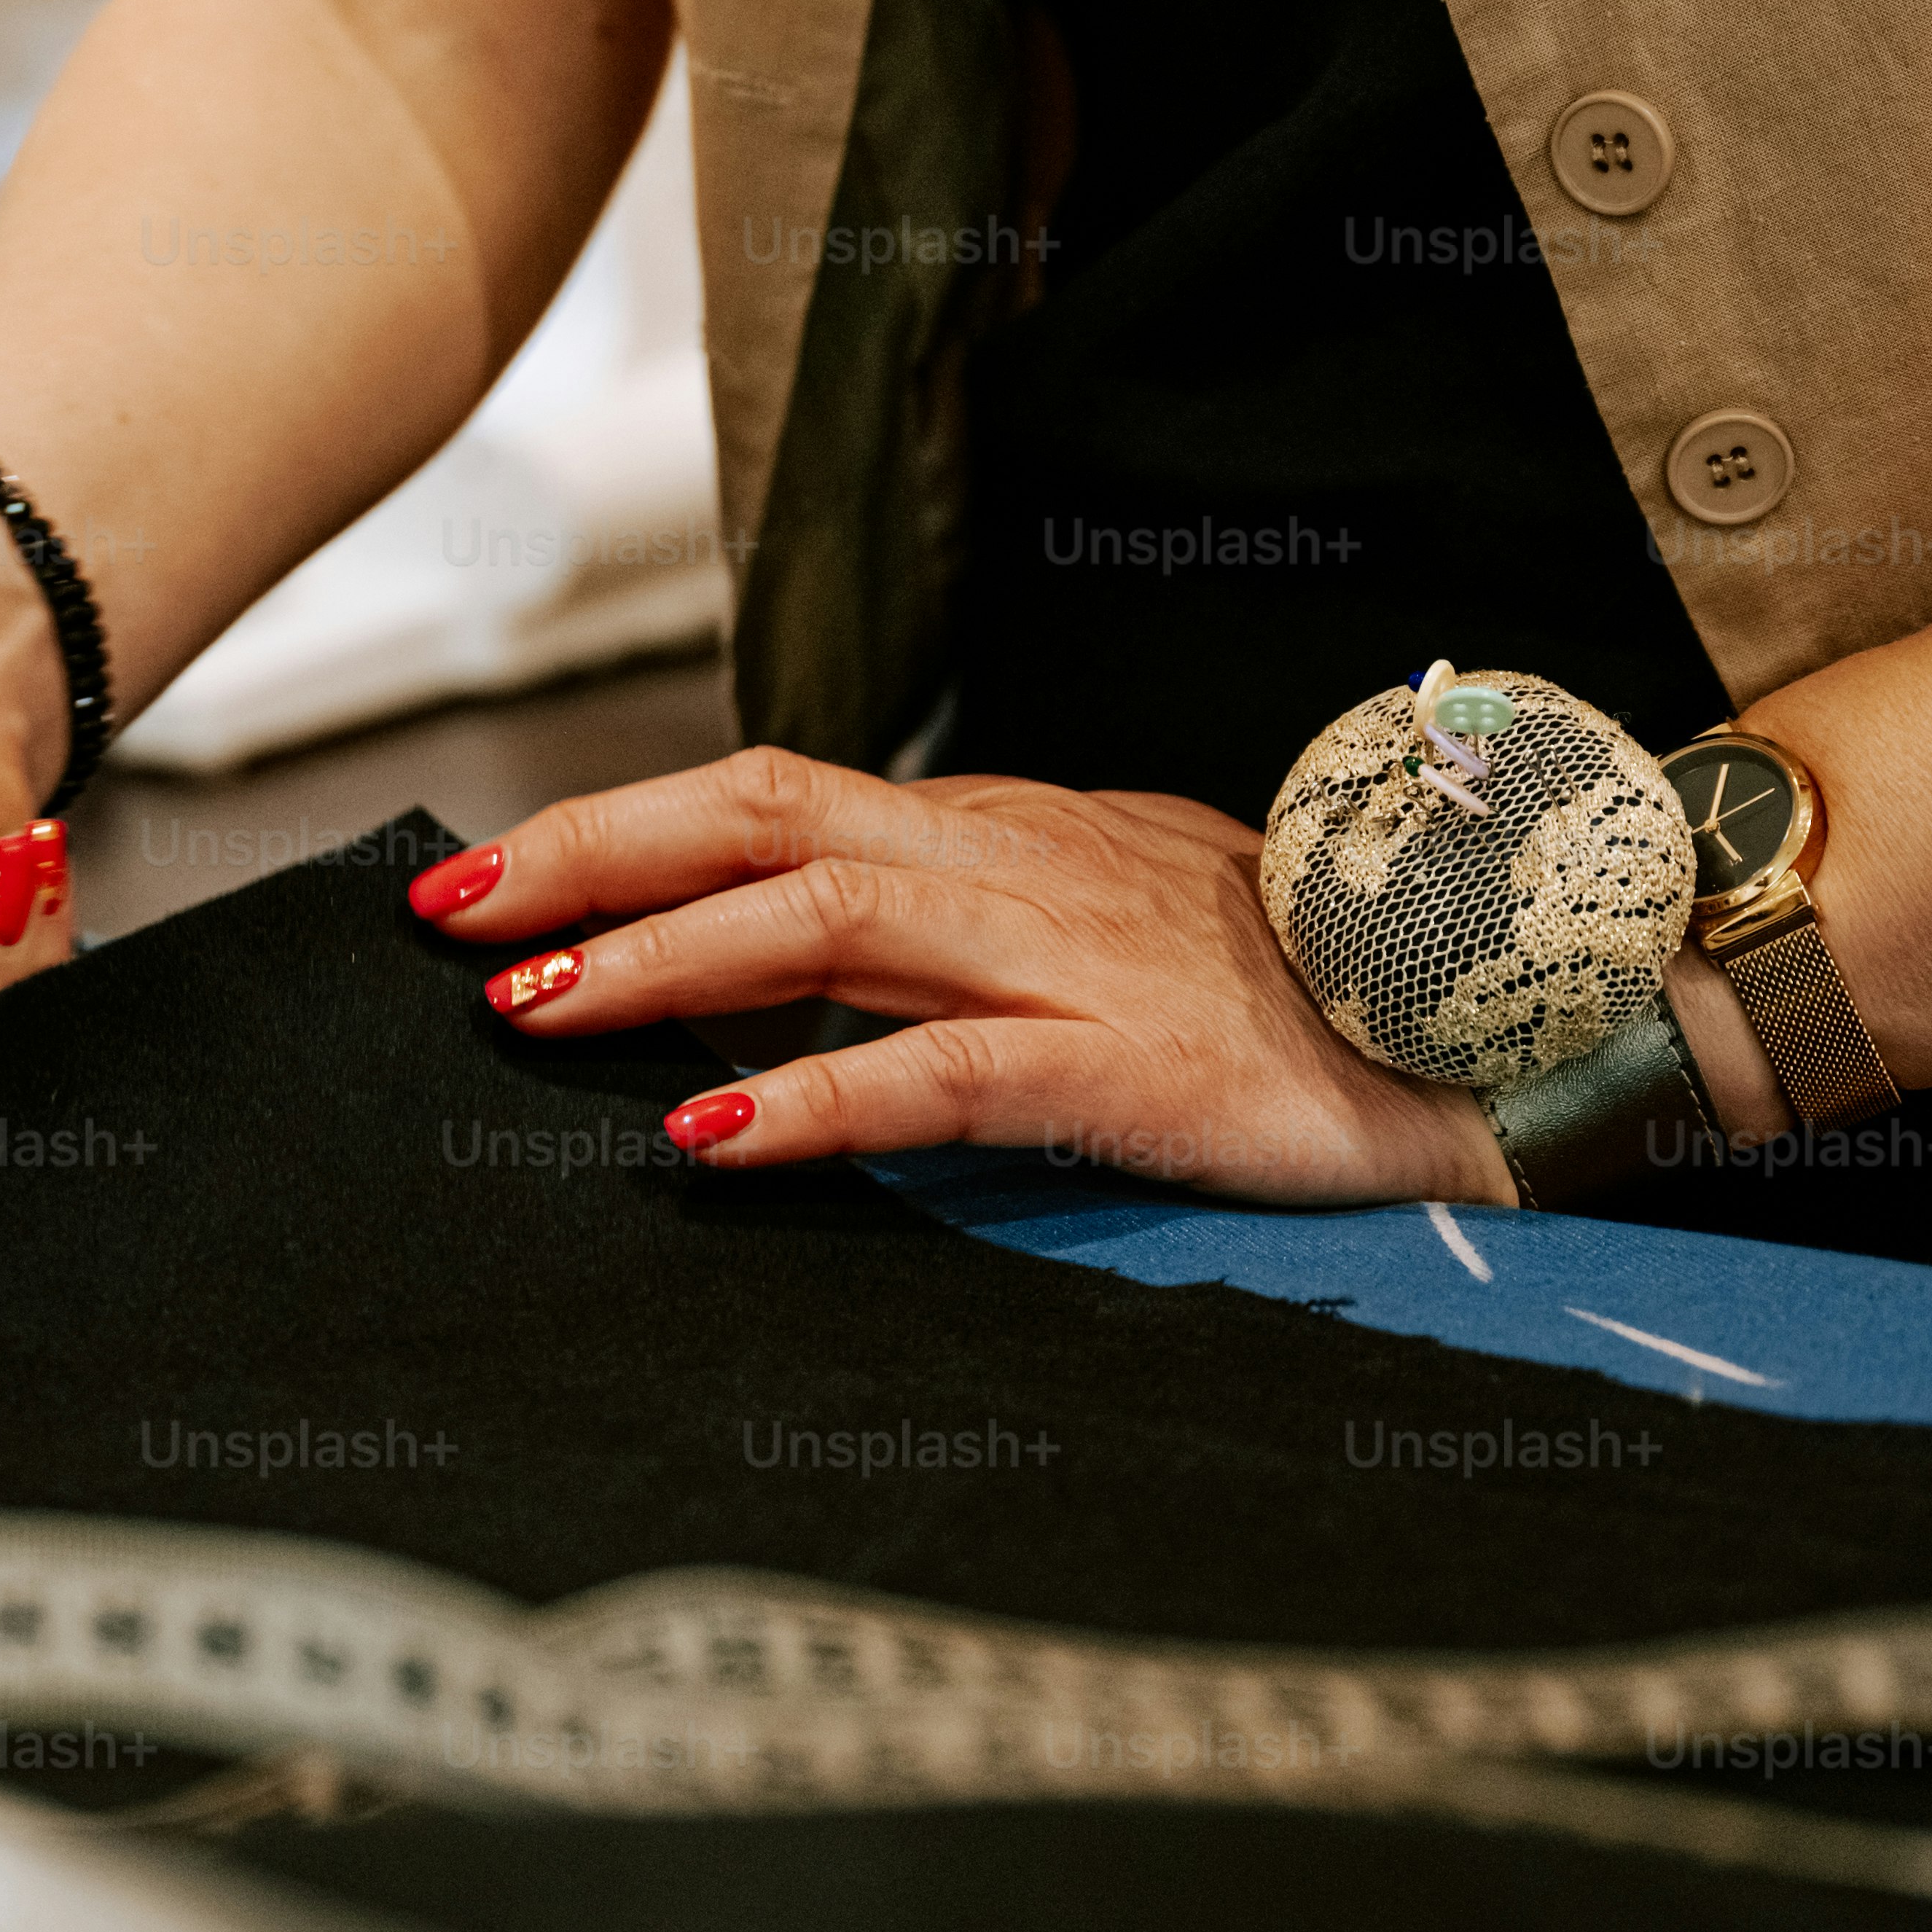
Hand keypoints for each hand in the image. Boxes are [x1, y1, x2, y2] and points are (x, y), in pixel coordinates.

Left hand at [409, 747, 1508, 1206]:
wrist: (1479, 1034)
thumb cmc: (1278, 995)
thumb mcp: (1083, 926)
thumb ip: (943, 931)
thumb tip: (774, 953)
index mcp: (995, 832)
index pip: (769, 795)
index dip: (616, 824)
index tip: (487, 879)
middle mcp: (1011, 864)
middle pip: (762, 816)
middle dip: (589, 856)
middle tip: (453, 918)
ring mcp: (1068, 956)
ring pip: (823, 919)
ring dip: (659, 964)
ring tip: (535, 1013)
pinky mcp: (1125, 1063)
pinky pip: (941, 1070)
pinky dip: (811, 1098)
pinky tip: (711, 1136)